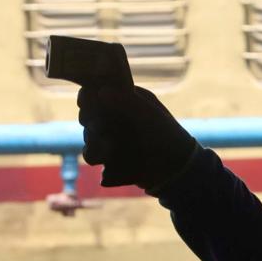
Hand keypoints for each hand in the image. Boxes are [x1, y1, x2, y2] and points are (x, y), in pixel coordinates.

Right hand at [77, 86, 196, 189]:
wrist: (175, 170)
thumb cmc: (167, 136)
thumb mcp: (149, 115)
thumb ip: (126, 102)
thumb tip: (100, 92)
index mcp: (126, 98)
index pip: (98, 91)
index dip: (89, 96)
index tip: (86, 103)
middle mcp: (116, 114)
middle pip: (88, 113)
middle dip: (91, 121)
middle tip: (99, 126)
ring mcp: (112, 135)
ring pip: (88, 135)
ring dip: (94, 140)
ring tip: (108, 146)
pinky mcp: (110, 154)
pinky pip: (91, 153)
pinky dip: (96, 154)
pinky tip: (107, 156)